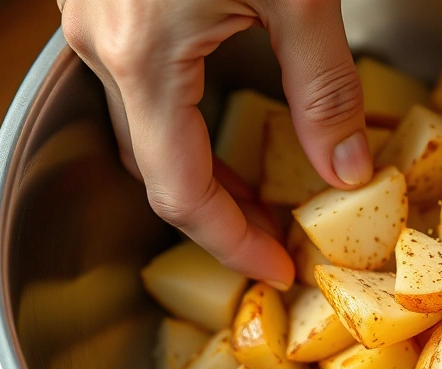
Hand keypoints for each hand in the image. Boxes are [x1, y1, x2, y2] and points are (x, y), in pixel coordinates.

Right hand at [58, 0, 371, 288]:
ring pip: (140, 127)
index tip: (275, 268)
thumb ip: (325, 87)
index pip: (180, 189)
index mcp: (142, 55)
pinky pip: (136, 85)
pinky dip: (178, 124)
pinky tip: (218, 125)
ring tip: (257, 194)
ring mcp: (94, 20)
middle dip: (218, 216)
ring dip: (195, 170)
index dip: (231, 242)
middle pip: (155, 167)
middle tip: (276, 238)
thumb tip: (347, 169)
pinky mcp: (105, 0)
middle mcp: (101, 43)